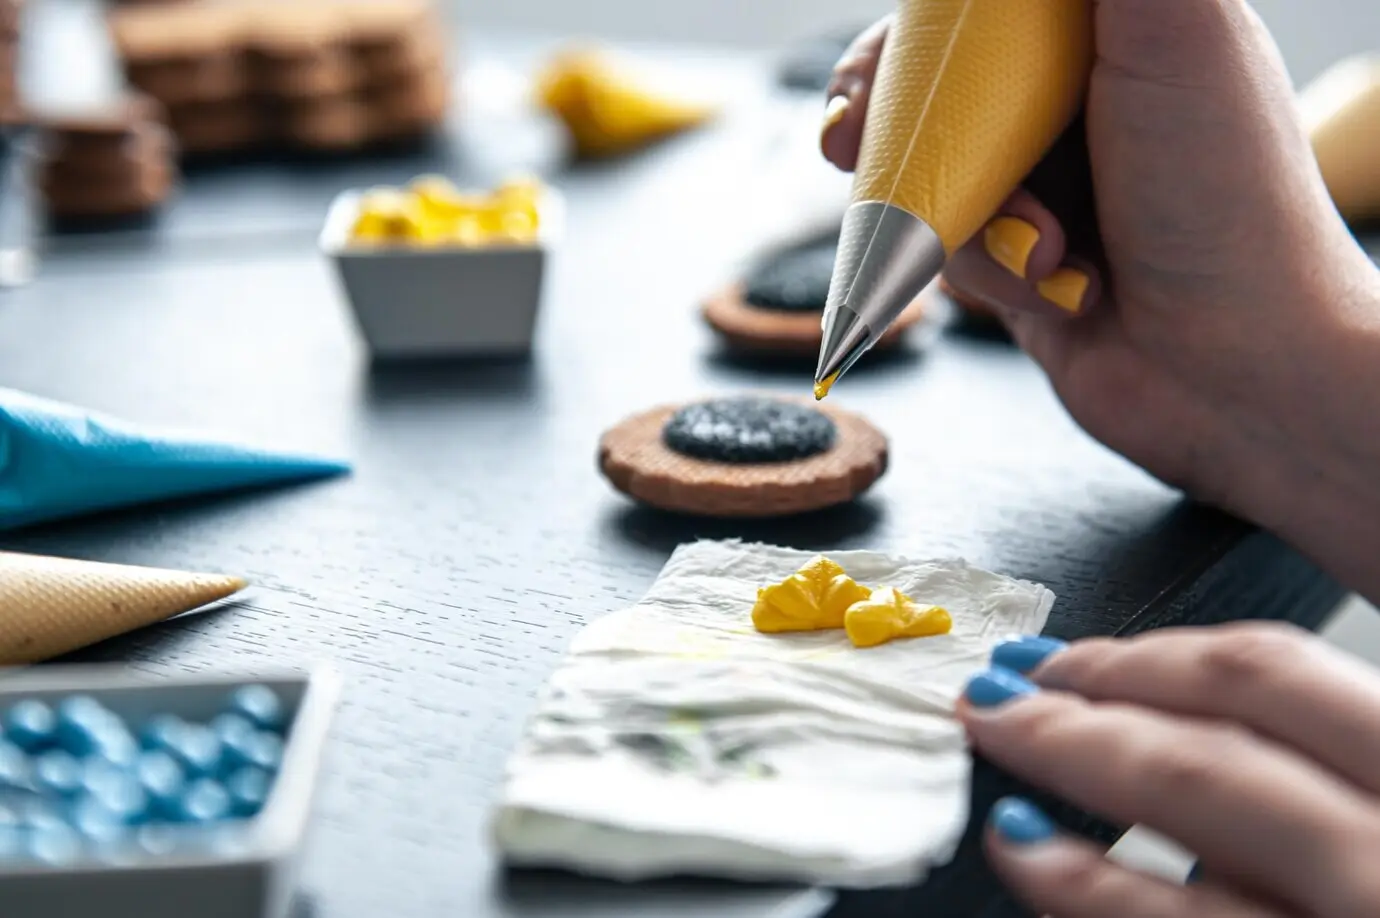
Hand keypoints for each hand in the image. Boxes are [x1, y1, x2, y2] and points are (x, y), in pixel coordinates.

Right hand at [820, 3, 1379, 601]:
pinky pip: (957, 254)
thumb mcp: (1178, 31)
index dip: (921, 38)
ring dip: (974, 217)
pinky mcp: (1027, 267)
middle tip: (852, 141)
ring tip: (1047, 249)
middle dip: (900, 124)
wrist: (1241, 368)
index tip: (872, 71)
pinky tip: (1060, 292)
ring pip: (939, 177)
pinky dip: (994, 273)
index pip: (986, 19)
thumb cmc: (1231, 200)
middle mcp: (1086, 109)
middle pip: (942, 92)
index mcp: (1123, 36)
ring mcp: (1056, 191)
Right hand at [957, 622, 1379, 916]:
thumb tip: (1058, 865)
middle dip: (1075, 735)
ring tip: (1058, 665)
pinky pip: (1326, 662)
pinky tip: (1173, 660)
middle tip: (992, 709)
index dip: (1080, 881)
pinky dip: (1231, 655)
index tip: (1009, 841)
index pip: (1183, 917)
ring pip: (1268, 678)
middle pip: (1204, 771)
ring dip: (1138, 667)